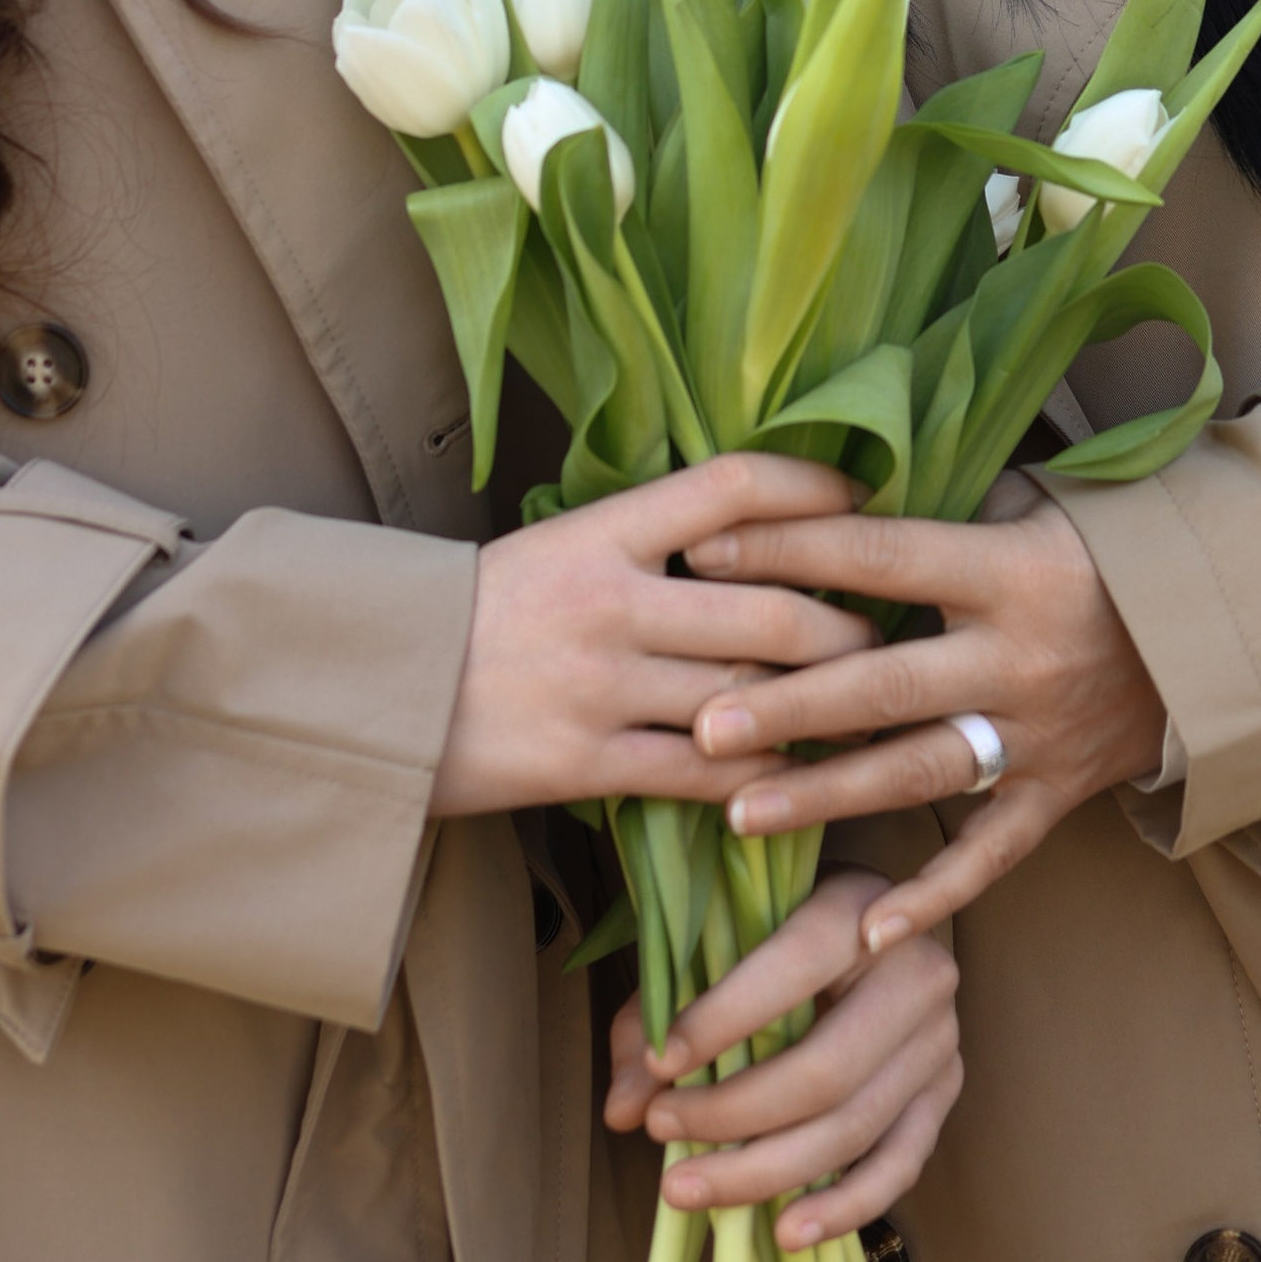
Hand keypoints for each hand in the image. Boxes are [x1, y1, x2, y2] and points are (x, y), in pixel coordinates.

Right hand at [430, 453, 876, 816]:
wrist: (377, 689)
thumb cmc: (479, 610)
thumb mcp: (559, 544)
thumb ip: (648, 537)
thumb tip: (758, 534)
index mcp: (601, 529)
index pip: (733, 486)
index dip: (811, 489)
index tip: (863, 501)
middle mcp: (609, 600)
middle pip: (770, 607)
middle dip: (845, 627)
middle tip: (883, 636)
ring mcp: (600, 686)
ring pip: (749, 694)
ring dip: (819, 707)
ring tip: (860, 708)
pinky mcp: (585, 764)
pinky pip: (704, 773)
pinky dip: (759, 774)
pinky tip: (791, 772)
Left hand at [605, 869, 960, 1249]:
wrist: (867, 923)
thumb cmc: (776, 931)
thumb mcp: (717, 940)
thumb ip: (658, 1013)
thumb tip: (622, 1108)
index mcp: (856, 905)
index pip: (793, 966)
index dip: (722, 1019)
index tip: (658, 1064)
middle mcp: (915, 969)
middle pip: (824, 1070)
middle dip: (732, 1113)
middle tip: (659, 1129)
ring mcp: (939, 1037)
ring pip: (854, 1128)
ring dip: (764, 1172)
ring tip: (688, 1188)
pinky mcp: (945, 1091)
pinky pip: (899, 1166)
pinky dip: (842, 1210)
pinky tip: (784, 1231)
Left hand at [681, 475, 1165, 944]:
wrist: (1225, 626)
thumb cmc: (1106, 547)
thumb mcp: (1036, 501)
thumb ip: (946, 508)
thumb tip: (837, 486)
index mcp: (1004, 569)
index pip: (879, 556)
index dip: (791, 551)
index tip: (702, 554)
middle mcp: (1014, 657)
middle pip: (886, 682)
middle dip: (790, 704)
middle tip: (702, 721)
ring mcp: (1036, 735)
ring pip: (917, 771)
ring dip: (825, 794)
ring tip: (736, 812)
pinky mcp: (1057, 795)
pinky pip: (989, 855)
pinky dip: (932, 896)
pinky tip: (865, 933)